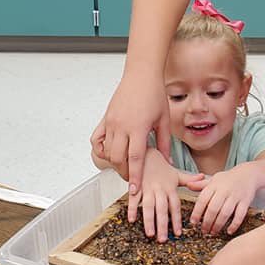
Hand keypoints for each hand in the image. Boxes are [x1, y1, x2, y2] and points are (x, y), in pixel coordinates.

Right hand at [96, 73, 171, 207]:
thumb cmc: (154, 94)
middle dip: (125, 172)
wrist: (141, 74)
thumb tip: (167, 161)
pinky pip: (97, 139)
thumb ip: (164, 142)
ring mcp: (111, 122)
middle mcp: (121, 126)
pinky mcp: (106, 118)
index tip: (135, 189)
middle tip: (132, 178)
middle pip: (118, 159)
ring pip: (107, 151)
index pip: (135, 159)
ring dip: (114, 162)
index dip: (135, 176)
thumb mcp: (164, 119)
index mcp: (138, 128)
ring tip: (124, 165)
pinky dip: (101, 149)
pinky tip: (110, 152)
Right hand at [128, 148, 203, 240]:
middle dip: (163, 224)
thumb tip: (203, 178)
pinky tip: (131, 220)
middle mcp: (159, 189)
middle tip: (163, 240)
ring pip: (148, 206)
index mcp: (170, 188)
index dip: (177, 219)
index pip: (175, 206)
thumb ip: (189, 178)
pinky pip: (133, 198)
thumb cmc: (160, 165)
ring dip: (149, 220)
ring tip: (150, 234)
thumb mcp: (176, 172)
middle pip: (162, 209)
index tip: (178, 233)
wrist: (144, 151)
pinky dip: (132, 208)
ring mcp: (147, 188)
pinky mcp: (136, 186)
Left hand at [186, 163, 259, 234]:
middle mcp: (225, 190)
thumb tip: (187, 186)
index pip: (203, 199)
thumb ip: (201, 185)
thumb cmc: (228, 179)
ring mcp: (236, 196)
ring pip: (225, 213)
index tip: (193, 222)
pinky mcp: (246, 201)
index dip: (197, 212)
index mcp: (215, 185)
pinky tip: (229, 231)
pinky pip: (240, 215)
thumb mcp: (214, 179)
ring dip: (218, 225)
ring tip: (213, 232)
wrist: (249, 173)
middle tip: (204, 231)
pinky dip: (234, 224)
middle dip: (207, 222)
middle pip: (213, 209)